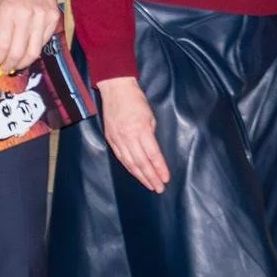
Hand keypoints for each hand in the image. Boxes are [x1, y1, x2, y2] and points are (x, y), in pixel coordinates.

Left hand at [0, 0, 60, 75]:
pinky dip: (34, 50)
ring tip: (16, 64)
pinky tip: (27, 50)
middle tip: (5, 68)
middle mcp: (27, 15)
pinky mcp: (54, 19)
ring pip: (34, 51)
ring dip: (23, 63)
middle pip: (18, 52)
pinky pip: (44, 42)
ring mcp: (43, 18)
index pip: (3, 44)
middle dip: (10, 65)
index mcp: (8, 10)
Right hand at [98, 76, 169, 193]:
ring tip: (149, 185)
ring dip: (140, 176)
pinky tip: (135, 174)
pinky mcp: (110, 138)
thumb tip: (152, 149)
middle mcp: (128, 136)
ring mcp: (117, 138)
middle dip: (151, 177)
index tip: (165, 178)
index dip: (159, 168)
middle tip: (159, 188)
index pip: (152, 154)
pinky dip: (128, 167)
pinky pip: (120, 157)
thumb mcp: (150, 115)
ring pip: (129, 162)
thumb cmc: (136, 99)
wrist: (115, 89)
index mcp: (140, 129)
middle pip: (141, 162)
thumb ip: (150, 134)